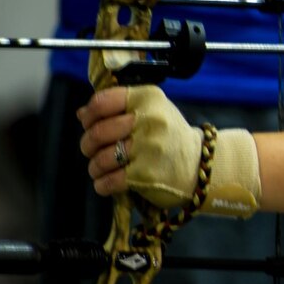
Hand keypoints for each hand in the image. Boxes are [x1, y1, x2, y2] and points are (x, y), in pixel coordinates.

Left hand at [78, 87, 261, 216]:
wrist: (201, 165)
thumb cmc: (170, 137)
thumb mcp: (151, 112)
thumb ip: (118, 110)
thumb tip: (81, 115)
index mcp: (148, 98)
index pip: (103, 102)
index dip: (90, 115)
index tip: (89, 124)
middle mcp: (150, 120)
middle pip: (98, 132)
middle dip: (88, 144)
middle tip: (91, 151)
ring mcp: (149, 148)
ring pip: (101, 159)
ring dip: (94, 167)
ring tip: (99, 169)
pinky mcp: (146, 175)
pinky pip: (109, 181)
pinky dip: (102, 184)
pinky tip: (105, 183)